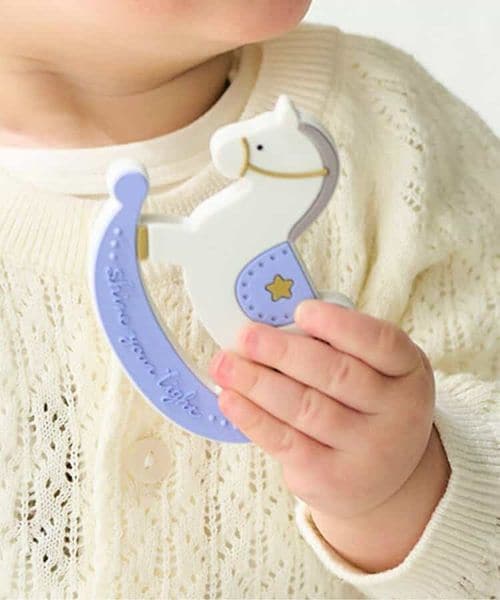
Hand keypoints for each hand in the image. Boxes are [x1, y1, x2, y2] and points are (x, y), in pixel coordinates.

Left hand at [208, 299, 450, 570]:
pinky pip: (286, 442)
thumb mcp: (375, 371)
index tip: (300, 310)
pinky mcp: (332, 478)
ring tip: (224, 364)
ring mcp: (368, 451)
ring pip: (305, 408)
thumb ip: (337, 346)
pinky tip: (230, 399)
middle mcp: (398, 414)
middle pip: (336, 375)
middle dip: (283, 352)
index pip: (380, 343)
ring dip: (257, 382)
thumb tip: (273, 324)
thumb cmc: (368, 404)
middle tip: (246, 336)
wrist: (386, 475)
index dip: (339, 325)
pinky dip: (253, 418)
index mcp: (409, 372)